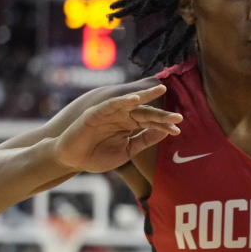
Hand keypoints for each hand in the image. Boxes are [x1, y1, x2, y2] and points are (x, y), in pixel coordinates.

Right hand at [53, 84, 181, 172]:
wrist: (71, 160)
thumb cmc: (97, 156)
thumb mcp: (127, 151)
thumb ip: (144, 141)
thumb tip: (165, 132)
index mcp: (129, 125)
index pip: (150, 123)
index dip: (164, 126)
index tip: (178, 130)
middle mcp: (121, 116)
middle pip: (145, 112)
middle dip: (161, 113)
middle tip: (178, 115)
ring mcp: (109, 113)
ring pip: (130, 103)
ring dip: (145, 97)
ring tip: (160, 90)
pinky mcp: (95, 113)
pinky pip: (111, 105)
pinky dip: (122, 101)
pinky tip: (135, 99)